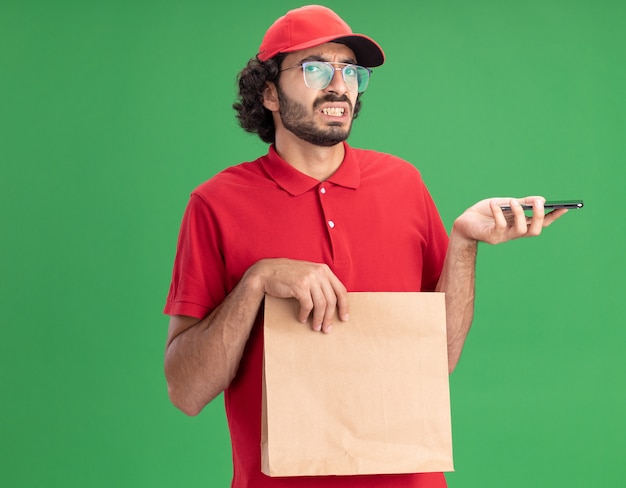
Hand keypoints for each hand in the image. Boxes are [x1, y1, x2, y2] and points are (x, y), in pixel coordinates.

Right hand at [249, 258, 348, 332]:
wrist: (267, 272)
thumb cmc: (288, 275)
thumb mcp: (308, 274)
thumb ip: (320, 283)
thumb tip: (333, 304)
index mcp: (324, 270)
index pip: (341, 290)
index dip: (344, 306)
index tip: (344, 318)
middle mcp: (319, 273)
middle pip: (331, 300)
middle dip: (330, 317)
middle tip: (327, 329)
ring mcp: (309, 278)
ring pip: (321, 305)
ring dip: (319, 319)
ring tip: (316, 327)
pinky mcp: (299, 286)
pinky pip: (308, 306)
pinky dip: (306, 315)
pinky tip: (302, 319)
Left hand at [453, 196, 567, 244]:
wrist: (464, 222)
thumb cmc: (485, 213)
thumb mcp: (505, 204)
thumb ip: (522, 203)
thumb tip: (541, 199)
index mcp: (521, 224)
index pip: (542, 223)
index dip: (553, 216)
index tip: (565, 207)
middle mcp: (515, 233)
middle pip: (535, 230)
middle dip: (540, 216)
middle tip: (539, 202)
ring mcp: (504, 237)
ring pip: (521, 230)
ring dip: (519, 213)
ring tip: (513, 201)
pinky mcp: (492, 237)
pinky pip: (500, 226)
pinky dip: (498, 213)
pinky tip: (494, 204)